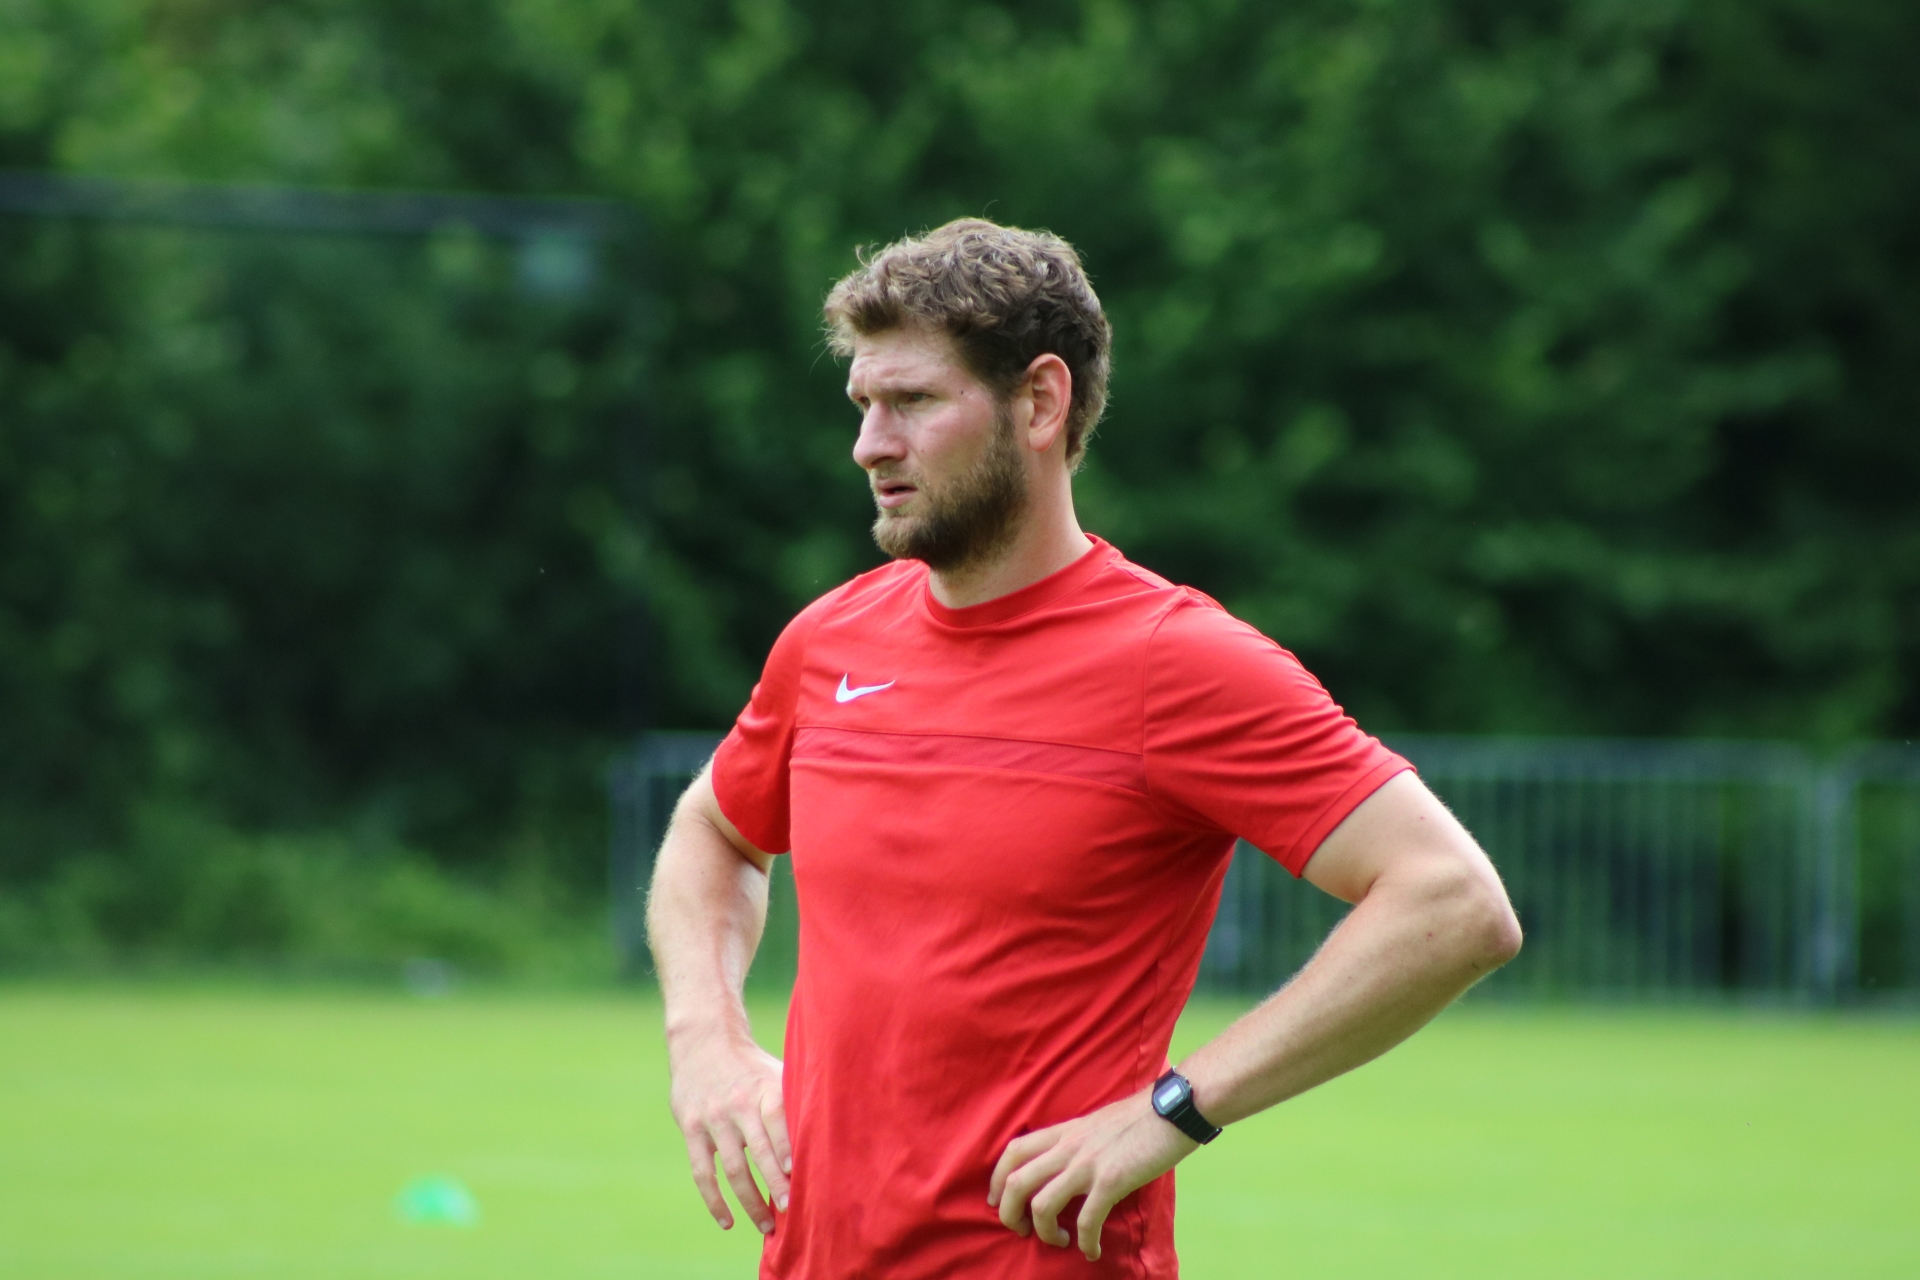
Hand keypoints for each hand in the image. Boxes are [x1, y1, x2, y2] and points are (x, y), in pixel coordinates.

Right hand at [667, 1030, 790, 1234]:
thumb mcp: (776, 1072)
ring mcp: (713, 1119)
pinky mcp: (692, 1130)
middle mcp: (738, 1105)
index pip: (777, 1119)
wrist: (702, 1042)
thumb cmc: (751, 1066)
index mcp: (764, 1088)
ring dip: (750, 1201)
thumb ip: (796, 1100)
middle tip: (791, 1211)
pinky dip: (715, 1201)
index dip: (787, 1146)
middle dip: (775, 1183)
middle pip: (757, 1150)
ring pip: (732, 1168)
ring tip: (766, 1226)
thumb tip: (835, 1130)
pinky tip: (728, 1222)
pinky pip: (703, 1173)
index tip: (799, 1172)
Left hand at [988, 1088, 1198, 1260]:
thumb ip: (1078, 1141)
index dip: (996, 1179)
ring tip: (1058, 1241)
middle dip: (1009, 1213)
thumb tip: (1069, 1165)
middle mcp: (1068, 1147)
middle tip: (1022, 1230)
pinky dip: (1085, 1242)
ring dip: (1044, 1232)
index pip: (1013, 1150)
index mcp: (1064, 1132)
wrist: (1172, 1109)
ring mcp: (1087, 1164)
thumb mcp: (1097, 1122)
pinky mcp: (1111, 1181)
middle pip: (1015, 1182)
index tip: (999, 1201)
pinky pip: (1086, 1221)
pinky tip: (1092, 1251)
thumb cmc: (1142, 1117)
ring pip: (1041, 1205)